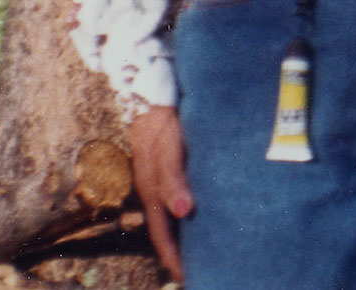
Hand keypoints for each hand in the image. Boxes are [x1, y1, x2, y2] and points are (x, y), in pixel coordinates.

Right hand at [127, 106, 192, 279]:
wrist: (154, 84)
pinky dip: (186, 210)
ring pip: (170, 212)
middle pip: (165, 226)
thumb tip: (183, 213)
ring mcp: (158, 174)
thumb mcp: (167, 147)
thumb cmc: (163, 117)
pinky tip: (200, 213)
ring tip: (204, 249)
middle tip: (201, 270)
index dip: (173, 255)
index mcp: (150, 187)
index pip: (161, 231)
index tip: (189, 276)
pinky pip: (175, 193)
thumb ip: (173, 178)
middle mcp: (152, 185)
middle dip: (179, 251)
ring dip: (184, 233)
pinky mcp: (168, 161)